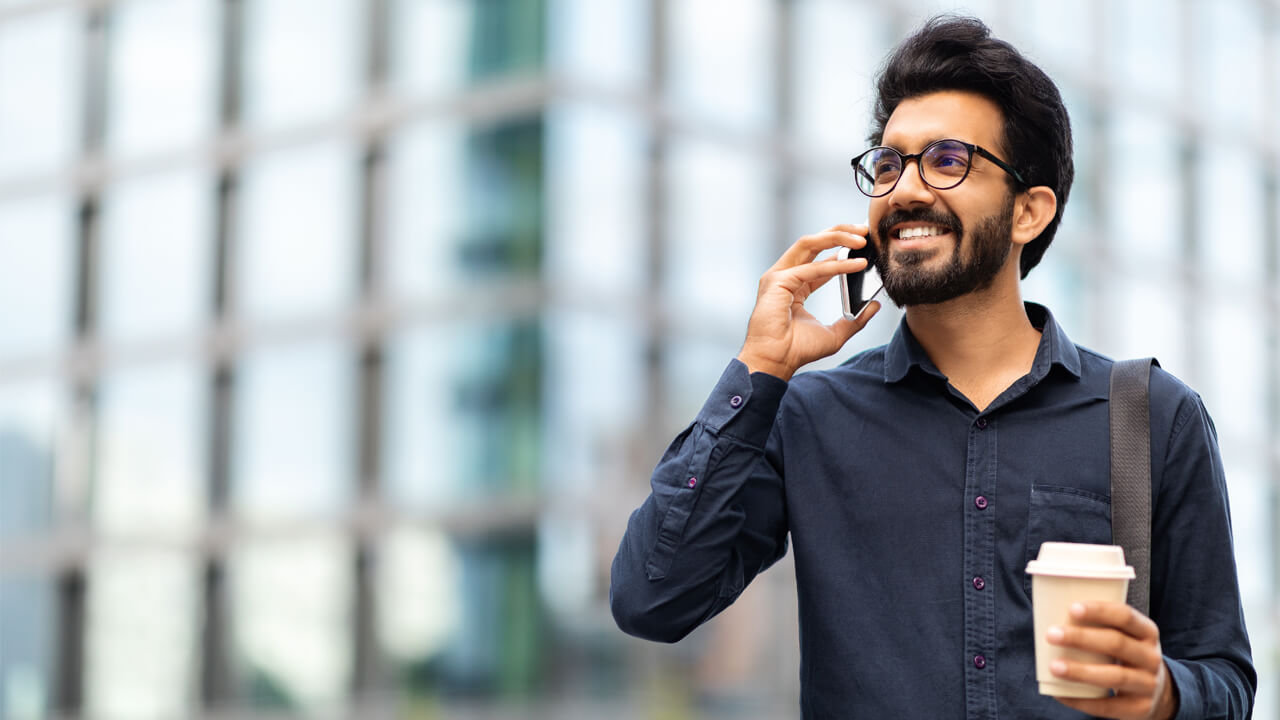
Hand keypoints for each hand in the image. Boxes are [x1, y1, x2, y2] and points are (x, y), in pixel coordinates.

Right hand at [736, 225, 879, 380]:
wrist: (777, 361)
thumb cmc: (797, 350)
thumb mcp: (835, 334)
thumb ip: (854, 320)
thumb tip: (873, 306)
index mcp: (795, 286)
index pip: (819, 259)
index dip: (841, 249)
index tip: (864, 244)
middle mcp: (785, 276)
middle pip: (813, 244)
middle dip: (839, 233)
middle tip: (864, 230)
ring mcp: (779, 276)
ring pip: (809, 244)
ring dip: (836, 237)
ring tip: (861, 238)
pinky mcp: (778, 281)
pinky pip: (811, 267)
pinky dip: (835, 265)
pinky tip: (855, 265)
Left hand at [1047, 601, 1178, 719]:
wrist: (1155, 692)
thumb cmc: (1125, 655)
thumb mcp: (1124, 636)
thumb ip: (1099, 625)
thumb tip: (1051, 612)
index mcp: (1147, 632)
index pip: (1125, 616)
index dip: (1100, 611)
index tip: (1071, 608)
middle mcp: (1152, 657)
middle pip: (1117, 644)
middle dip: (1081, 638)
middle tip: (1051, 634)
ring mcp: (1149, 684)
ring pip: (1115, 676)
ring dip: (1081, 671)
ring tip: (1054, 666)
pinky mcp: (1140, 708)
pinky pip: (1108, 706)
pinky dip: (1082, 700)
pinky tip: (1060, 694)